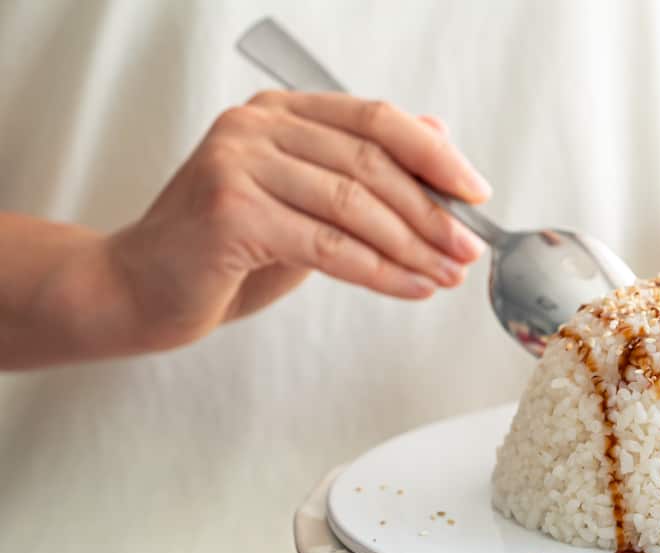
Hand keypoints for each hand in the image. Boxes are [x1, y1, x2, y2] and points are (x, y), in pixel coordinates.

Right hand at [106, 91, 490, 349]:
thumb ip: (361, 174)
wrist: (140, 290)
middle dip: (432, 211)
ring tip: (446, 275)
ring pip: (355, 205)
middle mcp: (256, 126)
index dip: (434, 156)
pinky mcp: (231, 212)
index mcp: (279, 113)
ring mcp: (238, 164)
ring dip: (413, 247)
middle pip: (371, 162)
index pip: (375, 119)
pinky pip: (328, 246)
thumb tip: (442, 143)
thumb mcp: (306, 204)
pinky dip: (380, 271)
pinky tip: (411, 288)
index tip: (476, 194)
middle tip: (467, 249)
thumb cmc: (226, 252)